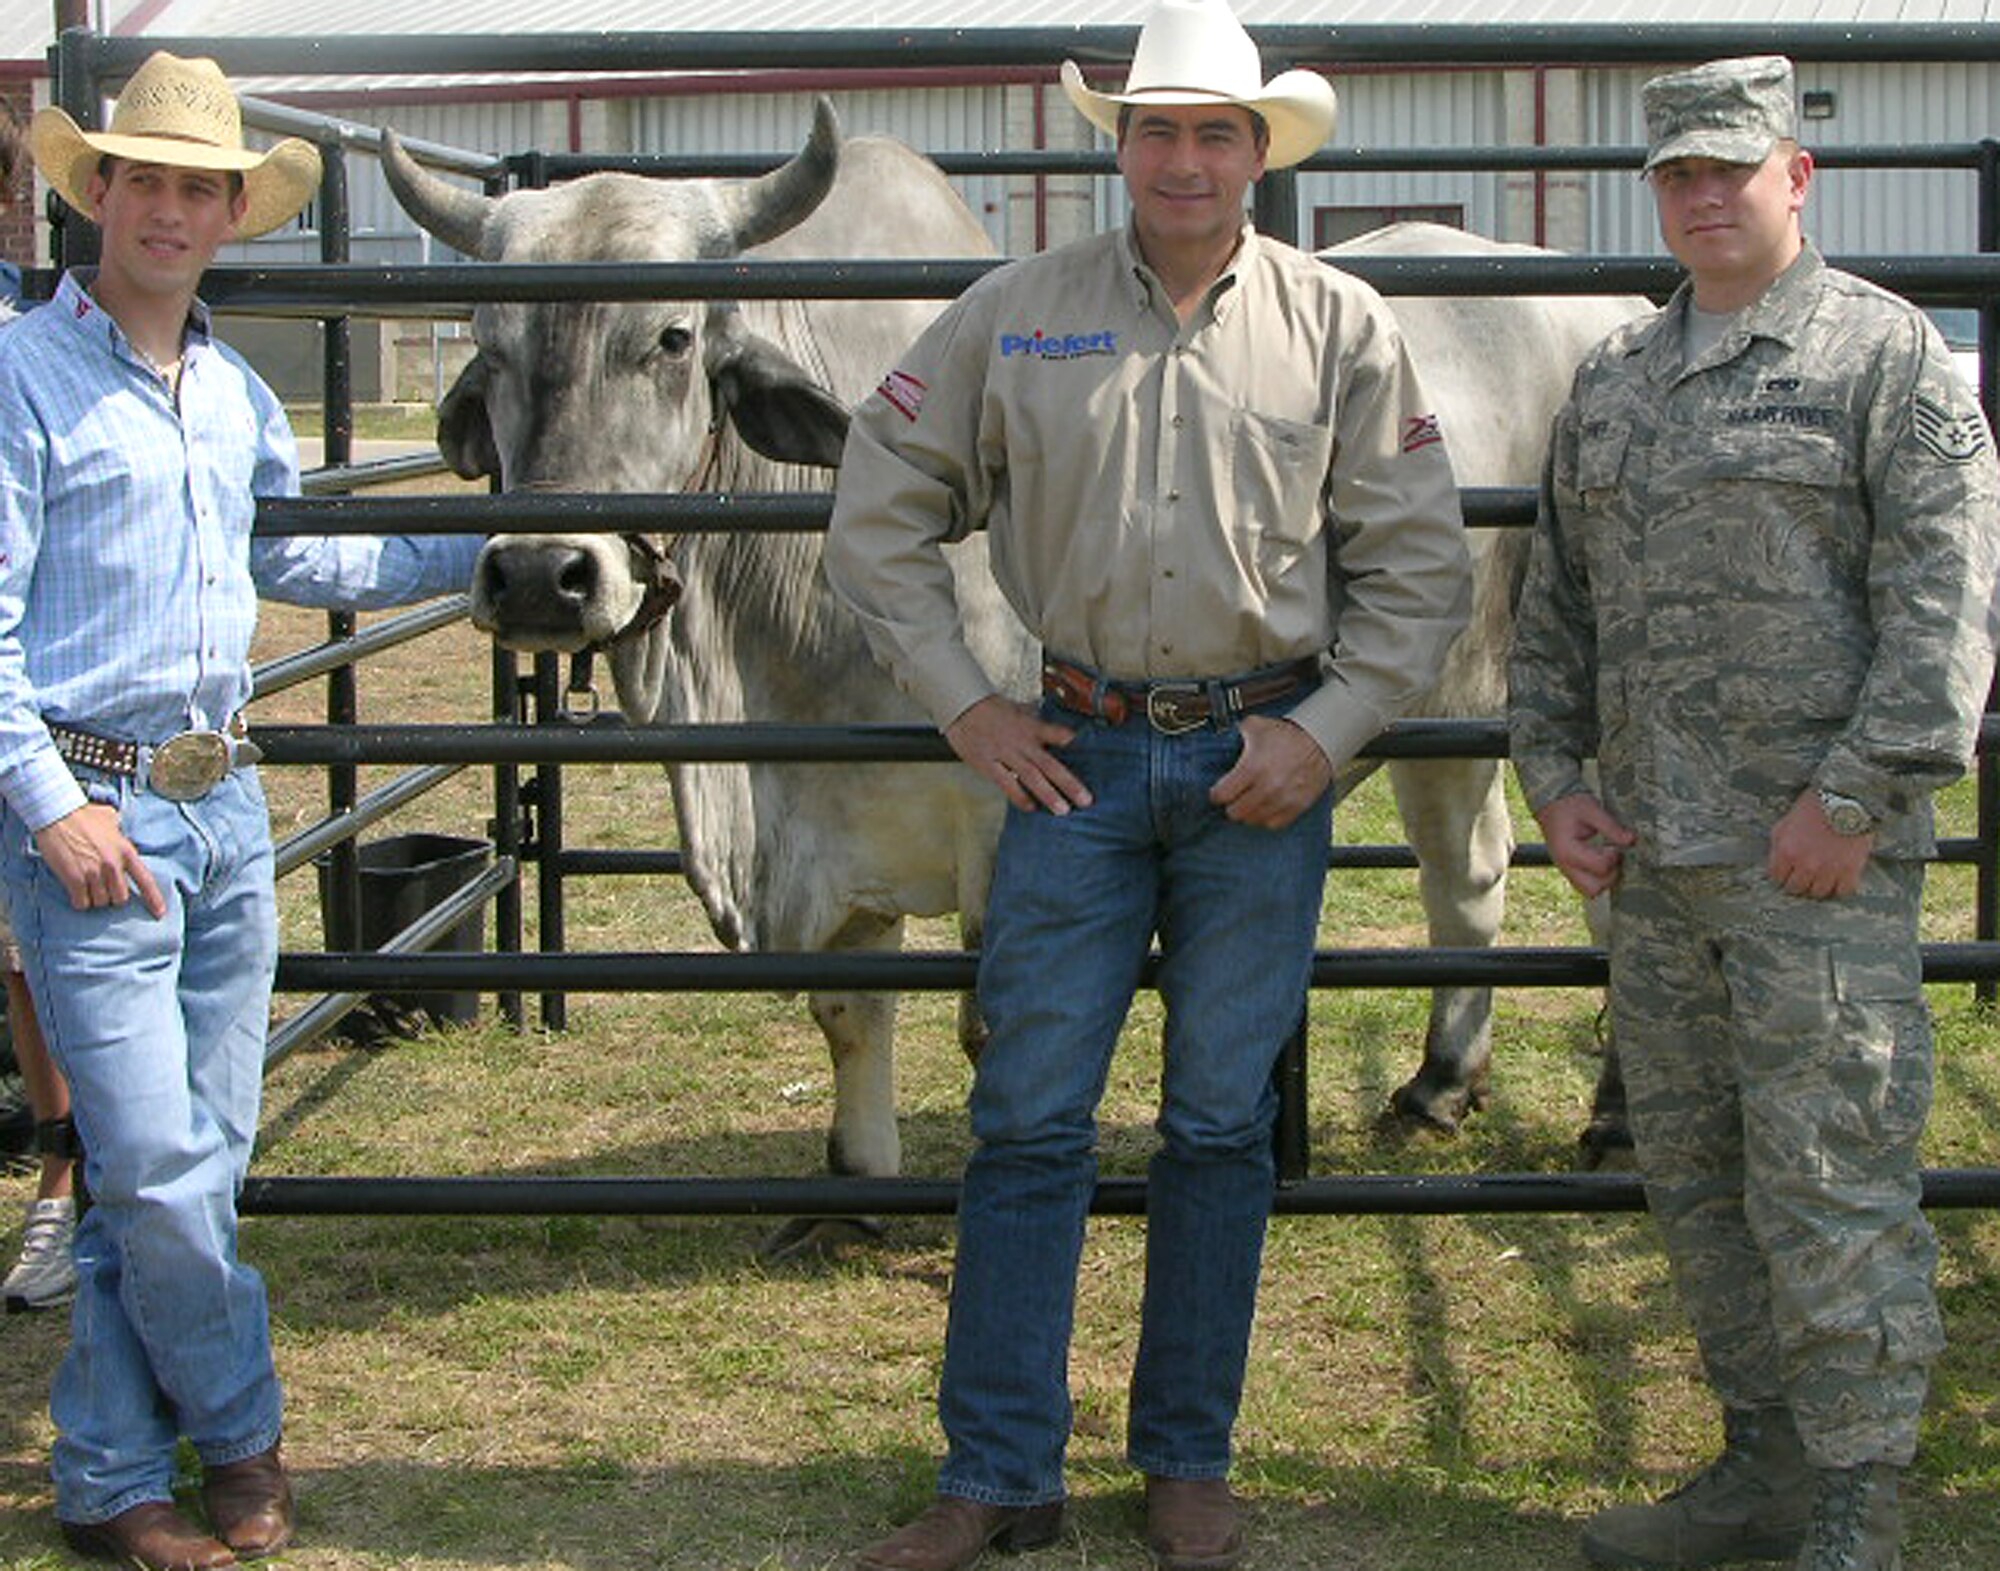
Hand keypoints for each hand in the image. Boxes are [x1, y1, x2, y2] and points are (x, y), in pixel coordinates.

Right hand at [33, 803, 166, 917]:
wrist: (57, 815)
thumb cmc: (83, 815)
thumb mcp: (111, 819)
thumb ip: (119, 829)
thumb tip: (119, 826)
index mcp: (126, 852)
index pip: (146, 881)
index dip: (154, 900)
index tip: (160, 914)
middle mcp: (113, 865)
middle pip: (121, 898)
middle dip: (112, 897)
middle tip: (102, 888)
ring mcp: (94, 873)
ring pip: (101, 902)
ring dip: (94, 899)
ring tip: (86, 887)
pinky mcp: (74, 879)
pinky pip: (82, 903)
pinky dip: (80, 901)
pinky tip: (76, 893)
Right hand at [944, 695, 1091, 814]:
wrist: (961, 706)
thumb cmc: (989, 708)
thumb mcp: (1018, 709)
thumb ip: (1036, 721)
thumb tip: (1055, 729)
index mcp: (1030, 726)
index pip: (1055, 734)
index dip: (1070, 742)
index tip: (1087, 754)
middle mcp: (1021, 741)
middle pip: (1049, 764)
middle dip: (1069, 783)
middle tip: (1085, 800)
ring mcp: (1004, 753)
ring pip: (1031, 776)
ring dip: (1048, 794)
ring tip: (1062, 810)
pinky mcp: (988, 764)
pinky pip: (1006, 783)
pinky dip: (1019, 796)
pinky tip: (1031, 807)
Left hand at [1210, 715, 1332, 829]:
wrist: (1320, 742)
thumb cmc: (1288, 735)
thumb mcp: (1256, 726)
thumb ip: (1234, 734)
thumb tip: (1220, 739)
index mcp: (1252, 768)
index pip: (1221, 795)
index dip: (1216, 794)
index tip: (1218, 791)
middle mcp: (1266, 788)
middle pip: (1235, 812)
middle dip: (1231, 804)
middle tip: (1234, 797)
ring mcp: (1282, 800)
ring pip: (1253, 820)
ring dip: (1248, 812)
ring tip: (1249, 802)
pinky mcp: (1296, 807)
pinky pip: (1273, 824)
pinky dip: (1266, 818)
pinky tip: (1264, 808)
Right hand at [1535, 791, 1635, 897]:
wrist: (1552, 805)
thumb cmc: (1570, 806)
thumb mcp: (1591, 809)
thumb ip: (1611, 827)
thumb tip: (1631, 840)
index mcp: (1568, 851)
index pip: (1600, 867)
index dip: (1614, 857)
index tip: (1615, 845)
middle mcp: (1565, 865)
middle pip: (1594, 889)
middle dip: (1610, 876)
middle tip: (1614, 857)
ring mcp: (1566, 870)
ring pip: (1590, 891)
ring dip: (1604, 879)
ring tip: (1608, 859)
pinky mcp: (1570, 870)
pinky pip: (1586, 885)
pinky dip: (1597, 878)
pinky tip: (1602, 860)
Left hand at [1767, 788, 1872, 899]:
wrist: (1847, 798)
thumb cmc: (1814, 807)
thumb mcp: (1785, 823)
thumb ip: (1778, 846)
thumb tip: (1776, 864)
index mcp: (1787, 852)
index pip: (1776, 878)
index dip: (1781, 875)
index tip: (1787, 873)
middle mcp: (1806, 865)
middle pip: (1796, 889)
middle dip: (1798, 882)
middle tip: (1804, 875)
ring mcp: (1829, 870)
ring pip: (1818, 893)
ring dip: (1818, 886)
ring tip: (1821, 877)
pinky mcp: (1850, 870)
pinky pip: (1843, 892)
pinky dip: (1841, 887)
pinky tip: (1839, 879)